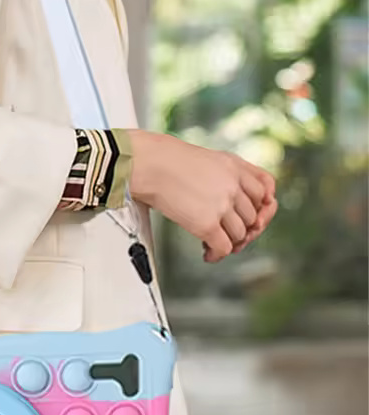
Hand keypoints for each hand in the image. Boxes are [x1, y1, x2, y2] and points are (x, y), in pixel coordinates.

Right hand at [128, 130, 276, 261]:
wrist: (149, 165)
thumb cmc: (167, 161)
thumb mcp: (207, 159)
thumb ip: (225, 174)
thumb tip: (232, 197)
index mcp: (235, 167)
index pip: (265, 189)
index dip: (260, 205)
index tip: (252, 214)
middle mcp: (233, 186)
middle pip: (252, 215)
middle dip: (243, 227)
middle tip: (229, 233)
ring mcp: (221, 205)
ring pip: (240, 234)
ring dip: (229, 242)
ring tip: (214, 242)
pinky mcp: (206, 224)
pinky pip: (223, 247)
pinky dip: (217, 254)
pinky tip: (208, 253)